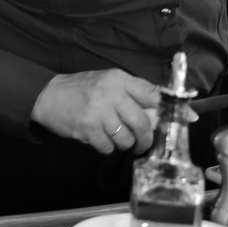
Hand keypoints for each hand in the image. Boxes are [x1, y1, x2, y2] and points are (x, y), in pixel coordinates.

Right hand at [31, 68, 160, 154]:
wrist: (47, 95)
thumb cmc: (81, 90)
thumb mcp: (107, 83)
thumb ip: (131, 95)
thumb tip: (159, 115)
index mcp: (119, 79)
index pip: (152, 94)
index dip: (168, 110)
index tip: (180, 119)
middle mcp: (111, 93)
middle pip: (143, 122)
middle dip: (146, 139)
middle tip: (142, 144)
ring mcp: (99, 111)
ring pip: (126, 139)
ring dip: (123, 144)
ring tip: (113, 137)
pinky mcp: (87, 128)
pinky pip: (108, 147)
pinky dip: (106, 147)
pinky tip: (98, 138)